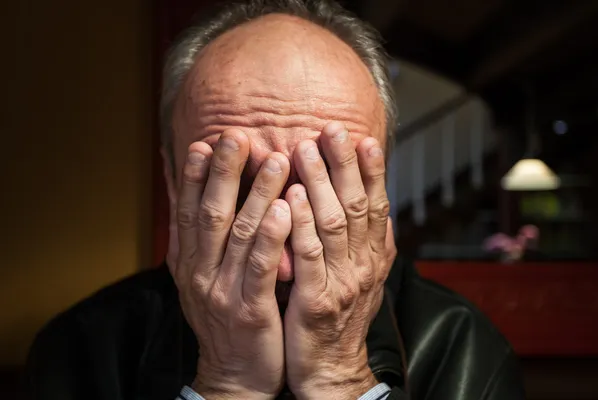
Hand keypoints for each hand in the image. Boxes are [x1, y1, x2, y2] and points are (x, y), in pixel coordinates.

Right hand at [173, 129, 290, 399]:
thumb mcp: (202, 279)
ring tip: (275, 159)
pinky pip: (261, 267)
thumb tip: (188, 199)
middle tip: (237, 135)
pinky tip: (284, 209)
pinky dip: (272, 236)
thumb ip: (198, 241)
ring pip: (241, 234)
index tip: (206, 142)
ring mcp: (224, 291)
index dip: (196, 176)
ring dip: (257, 194)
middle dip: (224, 172)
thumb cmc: (226, 319)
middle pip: (211, 213)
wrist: (235, 375)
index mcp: (189, 263)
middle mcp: (201, 273)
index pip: (188, 211)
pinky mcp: (250, 310)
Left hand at [284, 122, 393, 398]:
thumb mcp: (365, 280)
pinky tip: (291, 197)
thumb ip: (372, 244)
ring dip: (321, 183)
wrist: (332, 369)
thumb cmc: (343, 319)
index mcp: (374, 258)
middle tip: (331, 129)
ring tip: (305, 149)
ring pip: (333, 224)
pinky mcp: (316, 300)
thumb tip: (382, 209)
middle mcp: (363, 266)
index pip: (376, 205)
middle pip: (356, 206)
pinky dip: (301, 224)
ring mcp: (341, 282)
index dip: (372, 171)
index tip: (363, 138)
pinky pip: (309, 256)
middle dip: (345, 165)